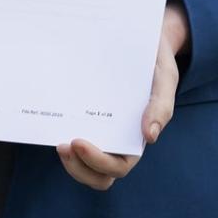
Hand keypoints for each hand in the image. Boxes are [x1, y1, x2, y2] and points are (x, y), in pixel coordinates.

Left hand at [56, 0, 189, 190]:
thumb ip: (161, 105)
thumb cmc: (155, 62)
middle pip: (98, 175)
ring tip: (58, 141)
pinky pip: (73, 138)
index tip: (77, 141)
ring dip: (70, 162)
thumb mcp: (164, 77)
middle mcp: (118, 140)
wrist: (145, 42)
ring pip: (83, 165)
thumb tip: (150, 136)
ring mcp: (101, 131)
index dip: (97, 161)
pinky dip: (63, 138)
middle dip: (79, 167)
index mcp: (137, 138)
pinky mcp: (86, 117)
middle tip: (62, 146)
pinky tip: (54, 121)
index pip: (118, 166)